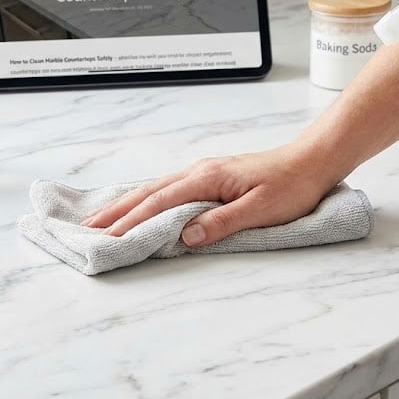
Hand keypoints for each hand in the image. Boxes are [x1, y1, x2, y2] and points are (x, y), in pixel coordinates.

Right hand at [81, 143, 339, 246]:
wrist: (311, 161)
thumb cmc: (291, 185)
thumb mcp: (260, 210)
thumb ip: (222, 222)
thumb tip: (186, 235)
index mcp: (207, 178)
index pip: (160, 203)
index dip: (132, 222)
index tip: (108, 238)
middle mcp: (199, 171)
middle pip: (148, 193)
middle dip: (116, 212)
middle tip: (87, 229)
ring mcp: (203, 173)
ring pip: (155, 190)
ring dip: (127, 205)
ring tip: (102, 219)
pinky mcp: (210, 178)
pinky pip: (169, 189)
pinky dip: (147, 199)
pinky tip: (140, 205)